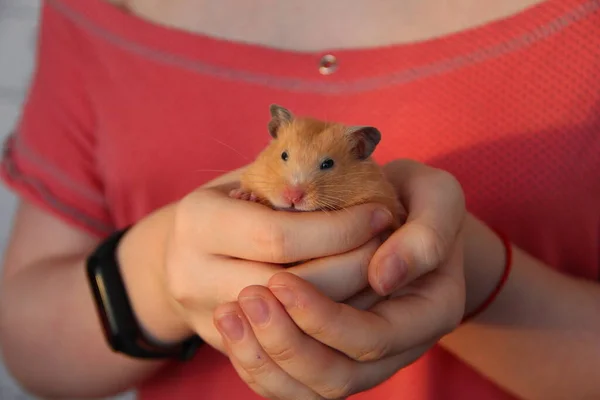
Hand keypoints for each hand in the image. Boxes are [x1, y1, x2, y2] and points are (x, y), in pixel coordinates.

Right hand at [159, 168, 395, 351]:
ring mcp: (207, 316)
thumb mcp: (247, 178)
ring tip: (380, 271)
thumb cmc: (228, 205)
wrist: (178, 255)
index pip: (280, 235)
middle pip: (291, 286)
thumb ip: (290, 179)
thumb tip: (359, 176)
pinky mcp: (225, 346)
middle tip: (388, 244)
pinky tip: (356, 298)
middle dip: (353, 266)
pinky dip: (328, 323)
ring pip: (295, 322)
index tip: (379, 214)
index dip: (339, 229)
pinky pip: (287, 345)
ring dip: (349, 298)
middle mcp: (192, 273)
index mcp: (198, 221)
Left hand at [214, 159, 467, 398]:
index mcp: (433, 309)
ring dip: (267, 359)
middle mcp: (401, 345)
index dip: (324, 317)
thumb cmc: (416, 199)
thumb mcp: (437, 196)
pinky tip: (232, 326)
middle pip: (338, 375)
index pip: (373, 337)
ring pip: (311, 389)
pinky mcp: (334, 351)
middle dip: (288, 341)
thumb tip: (384, 276)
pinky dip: (259, 365)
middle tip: (248, 297)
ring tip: (230, 313)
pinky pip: (293, 384)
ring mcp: (365, 355)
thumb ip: (426, 233)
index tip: (280, 279)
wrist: (401, 216)